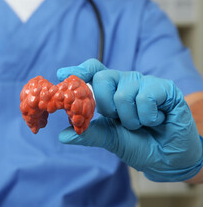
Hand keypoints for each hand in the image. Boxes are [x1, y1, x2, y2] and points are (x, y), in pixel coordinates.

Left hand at [57, 59, 202, 181]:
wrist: (167, 158)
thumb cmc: (137, 143)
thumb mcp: (110, 139)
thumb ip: (89, 134)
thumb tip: (63, 135)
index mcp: (110, 89)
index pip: (93, 70)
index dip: (79, 70)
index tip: (62, 75)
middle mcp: (125, 81)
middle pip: (102, 78)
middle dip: (106, 106)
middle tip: (119, 119)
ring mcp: (144, 83)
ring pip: (123, 94)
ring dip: (130, 119)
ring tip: (141, 124)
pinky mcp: (164, 88)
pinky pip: (145, 98)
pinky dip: (148, 118)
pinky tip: (156, 120)